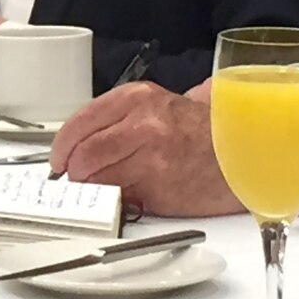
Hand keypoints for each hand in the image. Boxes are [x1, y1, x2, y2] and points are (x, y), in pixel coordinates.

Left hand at [50, 82, 244, 216]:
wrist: (240, 149)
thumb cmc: (194, 128)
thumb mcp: (153, 105)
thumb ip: (114, 119)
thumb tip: (75, 145)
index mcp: (136, 98)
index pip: (80, 123)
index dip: (62, 146)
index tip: (58, 159)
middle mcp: (144, 125)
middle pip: (84, 154)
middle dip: (74, 170)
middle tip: (75, 177)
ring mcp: (153, 159)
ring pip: (99, 179)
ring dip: (92, 187)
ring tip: (99, 186)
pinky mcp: (162, 190)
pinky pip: (123, 198)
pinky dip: (116, 200)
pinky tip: (124, 194)